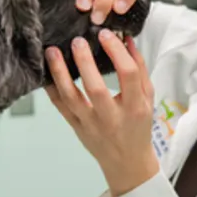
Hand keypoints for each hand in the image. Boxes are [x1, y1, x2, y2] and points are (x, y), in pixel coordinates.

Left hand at [45, 30, 157, 196]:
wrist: (127, 160)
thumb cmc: (139, 126)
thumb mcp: (148, 99)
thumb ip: (140, 71)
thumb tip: (127, 41)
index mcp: (135, 107)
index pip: (128, 75)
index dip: (117, 52)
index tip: (107, 35)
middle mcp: (112, 117)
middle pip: (96, 87)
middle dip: (85, 62)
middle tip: (78, 41)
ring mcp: (91, 124)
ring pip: (72, 97)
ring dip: (60, 73)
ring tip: (53, 52)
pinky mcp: (77, 127)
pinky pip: (60, 107)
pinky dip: (52, 89)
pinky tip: (47, 73)